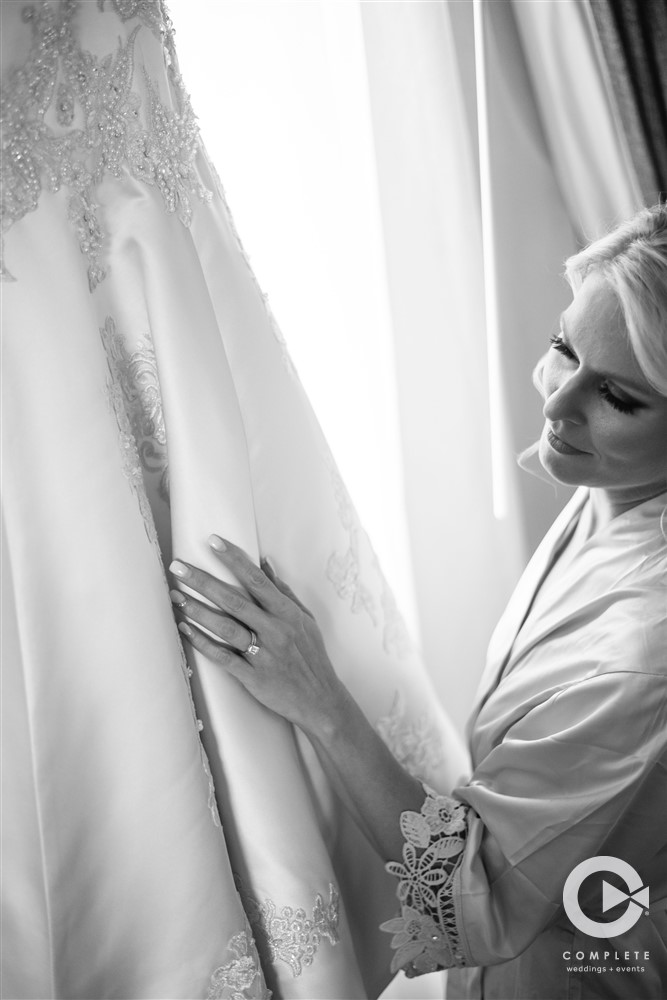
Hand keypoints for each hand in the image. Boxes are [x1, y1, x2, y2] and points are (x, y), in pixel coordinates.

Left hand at [169, 536, 347, 733]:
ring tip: (176, 597)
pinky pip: (223, 657)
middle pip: (234, 601)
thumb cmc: (311, 656)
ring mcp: (263, 655)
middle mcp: (275, 631)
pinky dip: (202, 643)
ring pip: (225, 628)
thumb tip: (266, 562)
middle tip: (178, 567)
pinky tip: (185, 629)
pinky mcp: (253, 677)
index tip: (213, 542)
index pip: (257, 580)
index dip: (234, 560)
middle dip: (203, 582)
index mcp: (287, 613)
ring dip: (198, 611)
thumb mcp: (305, 619)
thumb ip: (283, 591)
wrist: (320, 700)